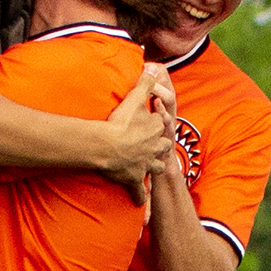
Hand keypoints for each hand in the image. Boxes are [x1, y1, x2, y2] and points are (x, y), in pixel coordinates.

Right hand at [102, 69, 176, 200]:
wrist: (106, 146)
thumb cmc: (119, 122)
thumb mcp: (134, 98)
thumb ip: (144, 83)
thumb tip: (152, 68)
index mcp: (156, 129)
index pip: (162, 124)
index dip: (156, 123)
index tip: (151, 123)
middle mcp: (155, 148)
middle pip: (164, 147)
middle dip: (160, 146)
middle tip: (153, 146)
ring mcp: (146, 165)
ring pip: (156, 168)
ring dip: (154, 167)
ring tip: (150, 167)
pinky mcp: (135, 179)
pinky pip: (140, 191)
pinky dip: (141, 197)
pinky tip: (141, 202)